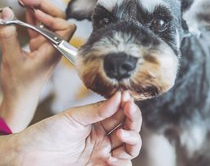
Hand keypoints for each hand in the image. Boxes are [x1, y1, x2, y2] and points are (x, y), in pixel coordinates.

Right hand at [0, 0, 75, 131]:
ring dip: (34, 5)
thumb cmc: (18, 84)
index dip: (53, 18)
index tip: (36, 14)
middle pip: (56, 18)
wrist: (19, 98)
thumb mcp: (10, 59)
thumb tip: (5, 12)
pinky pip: (36, 25)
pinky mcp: (38, 43)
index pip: (65, 27)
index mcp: (54, 49)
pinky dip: (29, 15)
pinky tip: (21, 4)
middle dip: (41, 4)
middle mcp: (54, 44)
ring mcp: (46, 43)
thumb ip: (7, 36)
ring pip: (45, 19)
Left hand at [5, 91, 141, 165]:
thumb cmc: (46, 134)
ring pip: (131, 146)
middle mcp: (104, 135)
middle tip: (129, 112)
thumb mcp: (74, 117)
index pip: (121, 112)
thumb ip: (98, 109)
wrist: (29, 157)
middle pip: (131, 127)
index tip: (128, 99)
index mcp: (99, 120)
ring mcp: (103, 151)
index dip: (128, 105)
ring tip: (121, 135)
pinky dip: (122, 161)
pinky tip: (112, 158)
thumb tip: (119, 96)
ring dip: (132, 140)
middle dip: (133, 119)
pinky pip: (121, 164)